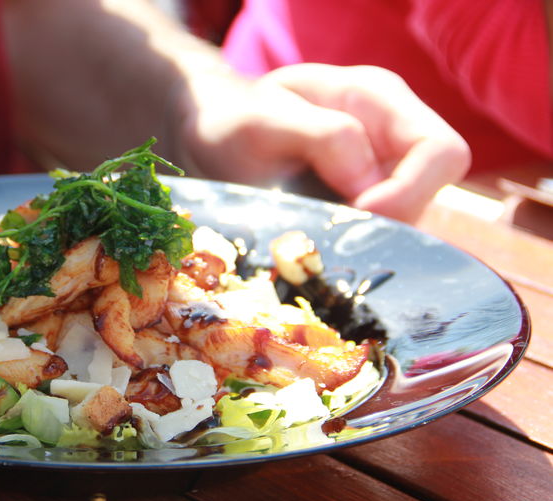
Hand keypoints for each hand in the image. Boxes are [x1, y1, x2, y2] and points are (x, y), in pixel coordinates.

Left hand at [172, 63, 470, 221]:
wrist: (214, 136)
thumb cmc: (233, 120)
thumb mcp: (264, 119)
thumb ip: (323, 137)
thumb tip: (367, 186)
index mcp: (378, 99)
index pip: (441, 152)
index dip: (408, 192)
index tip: (357, 214)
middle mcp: (392, 136)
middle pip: (431, 194)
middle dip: (388, 222)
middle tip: (330, 234)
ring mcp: (381, 173)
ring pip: (407, 224)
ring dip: (366, 239)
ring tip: (312, 236)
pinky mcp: (362, 206)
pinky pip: (378, 235)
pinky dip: (351, 248)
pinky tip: (314, 245)